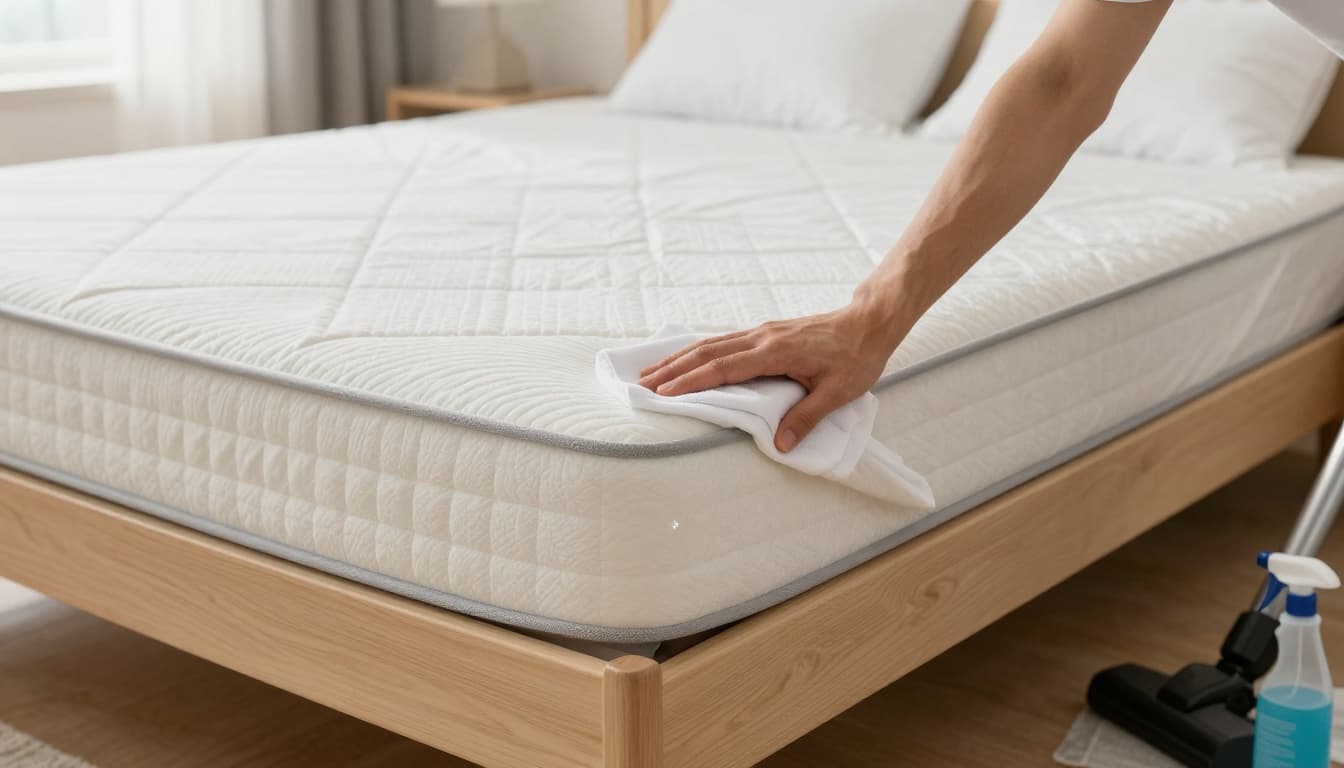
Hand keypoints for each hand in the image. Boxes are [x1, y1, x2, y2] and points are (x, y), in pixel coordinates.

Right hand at [638, 302, 905, 452]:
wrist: (869, 322)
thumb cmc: (857, 357)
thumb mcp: (838, 392)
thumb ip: (806, 417)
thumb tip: (780, 445)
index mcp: (775, 352)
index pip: (723, 368)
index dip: (691, 381)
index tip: (664, 393)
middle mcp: (762, 338)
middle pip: (707, 352)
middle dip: (673, 368)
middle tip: (642, 383)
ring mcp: (762, 332)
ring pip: (712, 343)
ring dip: (680, 357)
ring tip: (653, 370)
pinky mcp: (766, 332)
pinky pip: (724, 340)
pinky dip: (699, 350)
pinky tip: (688, 358)